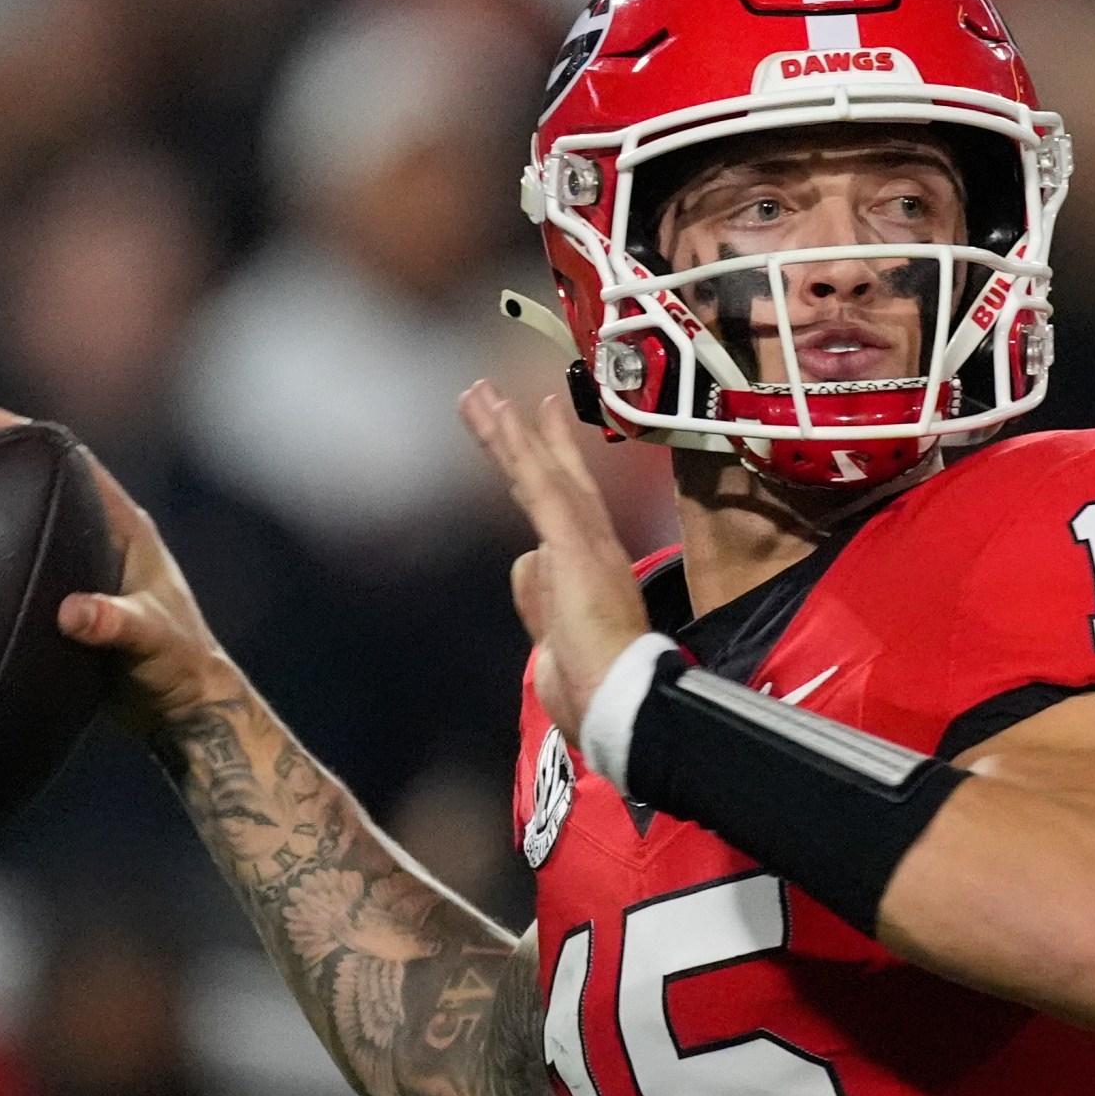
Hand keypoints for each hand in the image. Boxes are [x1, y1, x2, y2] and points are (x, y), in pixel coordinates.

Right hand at [0, 408, 241, 728]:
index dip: (37, 440)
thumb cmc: (178, 666)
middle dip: (2, 469)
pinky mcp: (74, 603)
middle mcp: (107, 542)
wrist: (183, 709)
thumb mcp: (150, 639)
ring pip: (35, 528)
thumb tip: (72, 613)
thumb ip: (115, 623)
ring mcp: (89, 572)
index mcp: (128, 532)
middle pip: (51, 491)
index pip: (79, 469)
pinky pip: (28, 567)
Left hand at [458, 383, 648, 746]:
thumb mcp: (553, 636)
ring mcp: (584, 538)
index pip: (567, 500)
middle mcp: (593, 542)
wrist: (617, 701)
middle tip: (492, 394)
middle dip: (523, 433)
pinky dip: (519, 446)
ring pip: (538, 470)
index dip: (552, 458)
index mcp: (592, 565)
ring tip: (477, 394)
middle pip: (551, 474)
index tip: (538, 421)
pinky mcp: (571, 541)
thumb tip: (524, 562)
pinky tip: (499, 415)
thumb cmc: (593, 686)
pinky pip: (539, 483)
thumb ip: (538, 595)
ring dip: (506, 430)